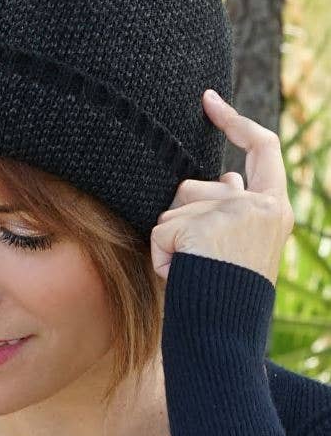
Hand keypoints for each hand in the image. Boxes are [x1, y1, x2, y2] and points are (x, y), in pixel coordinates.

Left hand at [150, 89, 294, 286]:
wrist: (226, 335)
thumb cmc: (228, 293)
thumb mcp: (243, 242)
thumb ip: (235, 204)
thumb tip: (227, 174)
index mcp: (275, 207)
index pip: (261, 147)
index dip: (235, 121)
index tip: (209, 100)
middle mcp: (260, 205)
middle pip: (193, 186)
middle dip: (179, 217)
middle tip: (195, 258)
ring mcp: (232, 213)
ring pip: (173, 209)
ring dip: (172, 239)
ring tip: (193, 270)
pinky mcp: (202, 226)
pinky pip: (161, 233)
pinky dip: (161, 256)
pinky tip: (180, 276)